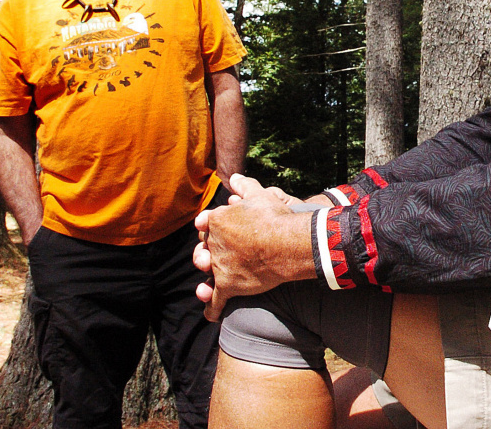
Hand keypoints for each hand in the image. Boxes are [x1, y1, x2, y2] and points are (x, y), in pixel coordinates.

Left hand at [194, 174, 316, 320]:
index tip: (217, 228)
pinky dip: (212, 308)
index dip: (210, 226)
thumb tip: (234, 176)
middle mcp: (214, 243)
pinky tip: (210, 315)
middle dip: (206, 251)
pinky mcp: (228, 285)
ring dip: (206, 277)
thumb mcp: (260, 195)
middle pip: (204, 248)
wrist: (286, 242)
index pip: (205, 224)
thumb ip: (245, 186)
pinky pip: (216, 301)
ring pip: (207, 273)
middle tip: (216, 253)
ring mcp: (219, 265)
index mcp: (217, 220)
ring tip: (207, 281)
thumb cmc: (274, 216)